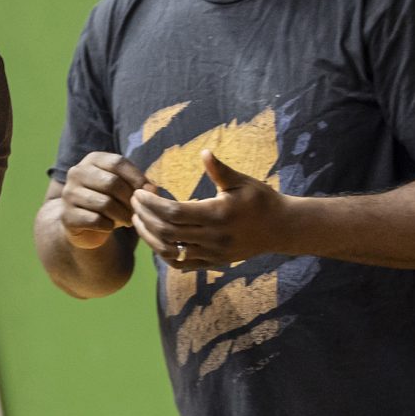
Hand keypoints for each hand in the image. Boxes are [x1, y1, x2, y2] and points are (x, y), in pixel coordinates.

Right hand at [57, 152, 144, 248]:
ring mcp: (69, 194)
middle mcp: (76, 173)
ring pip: (104, 203)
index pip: (117, 163)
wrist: (84, 224)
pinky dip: (108, 225)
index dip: (136, 177)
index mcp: (92, 160)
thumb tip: (152, 189)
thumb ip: (138, 184)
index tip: (149, 192)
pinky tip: (110, 226)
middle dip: (130, 199)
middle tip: (137, 210)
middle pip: (111, 183)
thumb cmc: (109, 200)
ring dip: (122, 215)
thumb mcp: (123, 187)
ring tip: (128, 219)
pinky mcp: (67, 215)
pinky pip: (96, 220)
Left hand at [130, 151, 297, 270]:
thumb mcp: (242, 182)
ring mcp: (213, 254)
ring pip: (170, 250)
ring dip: (149, 237)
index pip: (174, 212)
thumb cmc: (261, 200)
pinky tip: (155, 239)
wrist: (282, 229)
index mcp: (218, 214)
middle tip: (133, 203)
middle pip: (167, 232)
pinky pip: (181, 264)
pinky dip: (163, 254)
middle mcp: (214, 237)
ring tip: (138, 220)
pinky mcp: (213, 263)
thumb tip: (204, 152)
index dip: (151, 203)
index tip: (138, 192)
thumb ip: (220, 170)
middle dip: (144, 217)